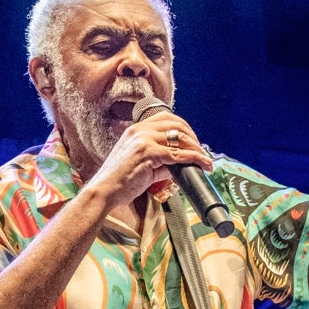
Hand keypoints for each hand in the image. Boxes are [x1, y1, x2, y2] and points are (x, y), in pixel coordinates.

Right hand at [84, 115, 209, 207]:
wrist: (104, 191)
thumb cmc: (119, 181)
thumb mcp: (141, 164)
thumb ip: (160, 161)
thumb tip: (180, 164)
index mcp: (136, 129)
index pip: (166, 118)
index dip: (184, 127)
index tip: (192, 140)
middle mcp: (140, 130)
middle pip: (176, 125)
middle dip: (193, 138)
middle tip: (201, 151)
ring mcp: (144, 140)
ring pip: (179, 138)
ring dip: (196, 149)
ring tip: (204, 160)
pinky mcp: (148, 153)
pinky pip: (178, 154)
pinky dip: (193, 158)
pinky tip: (201, 164)